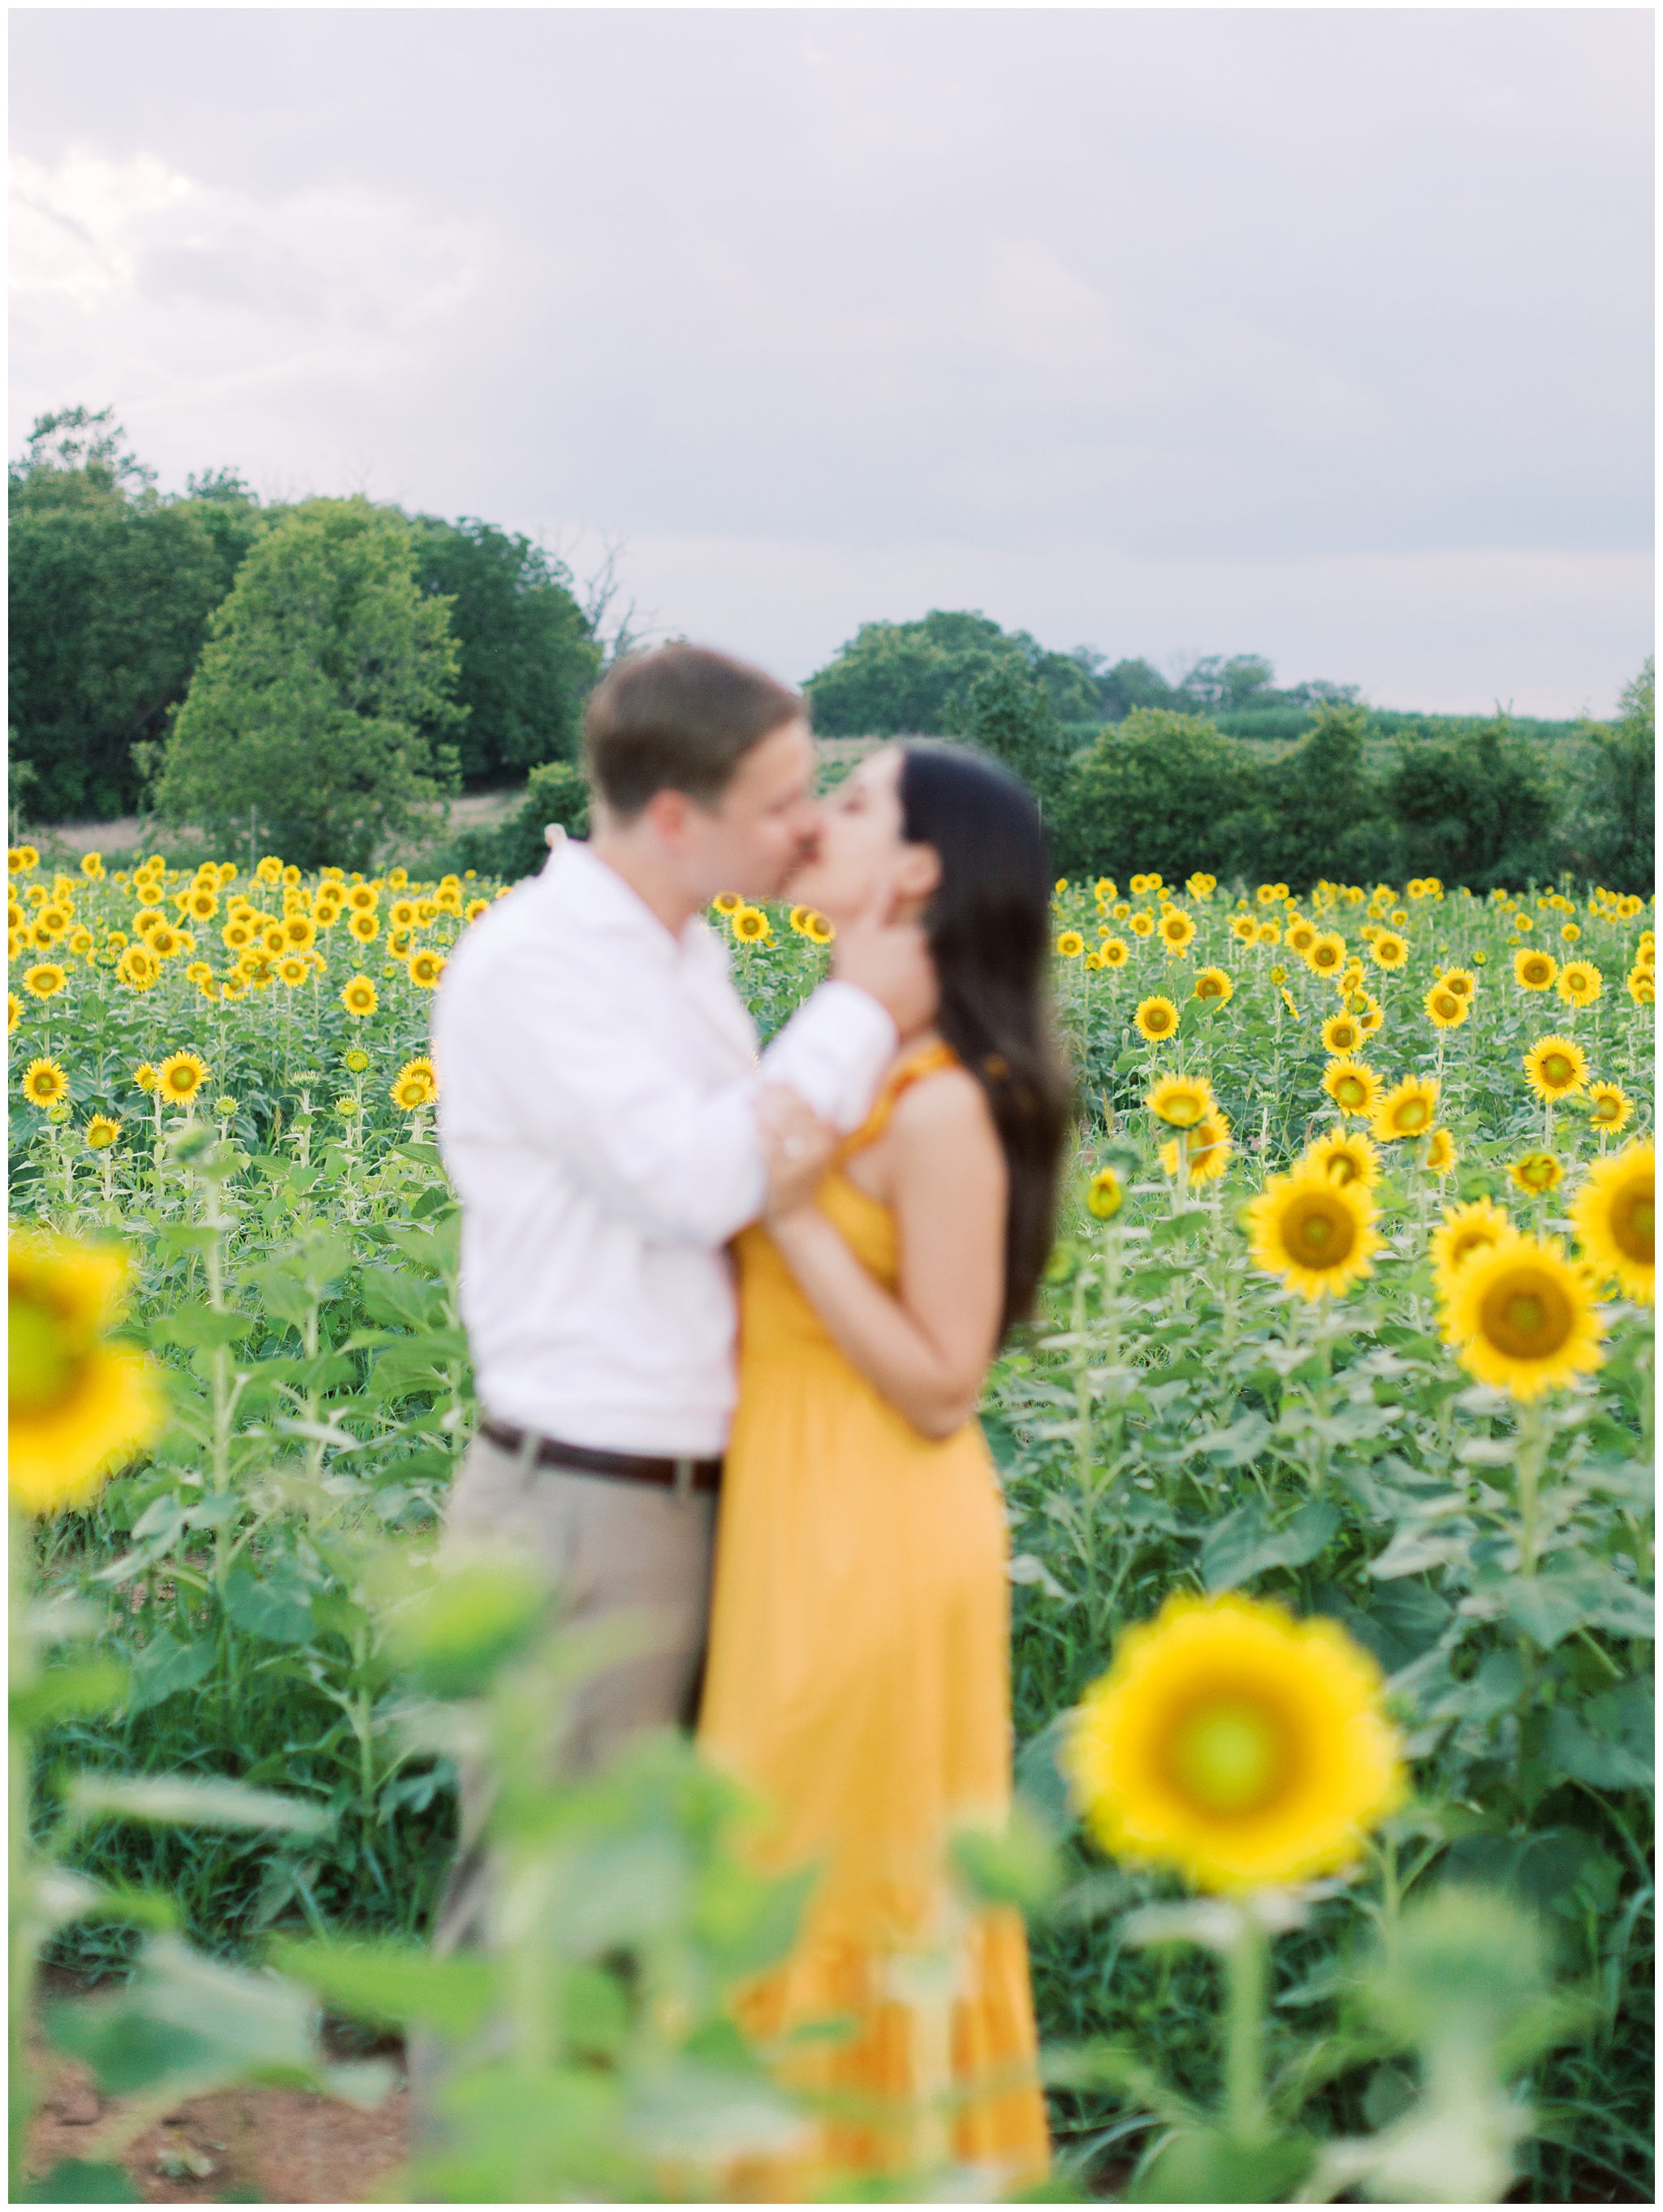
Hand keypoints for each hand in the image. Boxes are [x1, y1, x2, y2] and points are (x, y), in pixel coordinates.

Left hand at [756, 1085, 837, 1220]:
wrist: (797, 1214)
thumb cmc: (803, 1175)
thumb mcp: (817, 1148)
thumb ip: (810, 1123)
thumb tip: (785, 1088)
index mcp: (829, 1138)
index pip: (808, 1105)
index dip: (788, 1090)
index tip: (772, 1079)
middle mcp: (820, 1149)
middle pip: (794, 1113)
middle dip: (773, 1096)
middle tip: (756, 1087)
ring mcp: (803, 1164)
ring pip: (782, 1128)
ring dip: (764, 1111)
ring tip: (750, 1101)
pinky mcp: (785, 1176)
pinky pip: (771, 1151)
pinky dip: (761, 1136)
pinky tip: (753, 1127)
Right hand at [829, 870, 936, 1036]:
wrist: (854, 1017)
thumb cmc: (856, 971)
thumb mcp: (863, 933)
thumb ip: (878, 905)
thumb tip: (885, 876)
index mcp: (916, 940)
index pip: (912, 939)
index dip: (893, 948)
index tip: (877, 960)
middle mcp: (930, 963)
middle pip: (920, 959)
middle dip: (904, 965)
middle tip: (878, 977)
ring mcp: (932, 988)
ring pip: (922, 980)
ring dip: (909, 984)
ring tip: (884, 993)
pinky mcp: (931, 1011)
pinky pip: (925, 1002)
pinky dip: (913, 1003)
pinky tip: (893, 1006)